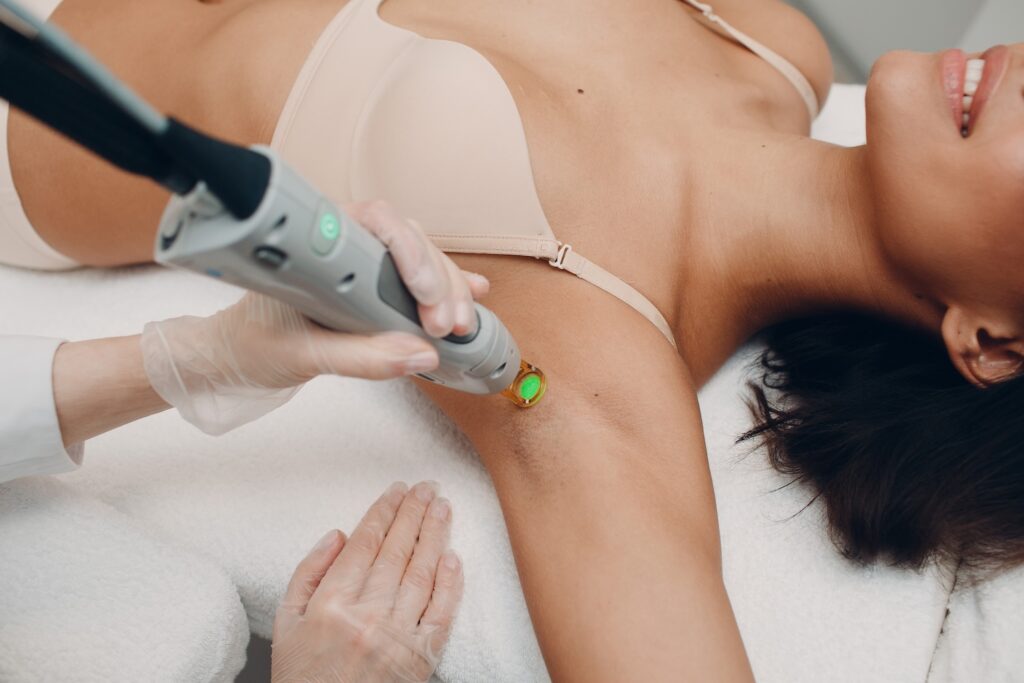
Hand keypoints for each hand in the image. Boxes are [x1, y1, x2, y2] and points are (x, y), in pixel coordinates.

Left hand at [140, 201, 488, 433]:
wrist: (232, 353)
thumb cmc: (254, 342)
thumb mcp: (304, 356)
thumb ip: (360, 357)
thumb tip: (423, 355)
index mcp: (319, 243)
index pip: (376, 222)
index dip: (410, 254)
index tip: (425, 296)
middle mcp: (345, 243)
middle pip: (409, 240)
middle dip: (439, 280)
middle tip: (447, 325)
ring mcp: (362, 263)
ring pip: (421, 258)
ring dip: (450, 289)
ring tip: (461, 326)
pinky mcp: (374, 285)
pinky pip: (417, 277)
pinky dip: (448, 286)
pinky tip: (474, 294)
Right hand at [271, 482, 462, 682]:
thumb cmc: (302, 676)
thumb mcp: (286, 624)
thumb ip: (308, 574)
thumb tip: (339, 535)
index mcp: (331, 604)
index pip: (365, 544)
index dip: (384, 512)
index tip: (397, 491)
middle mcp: (366, 616)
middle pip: (396, 551)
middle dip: (413, 513)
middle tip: (427, 487)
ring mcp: (397, 637)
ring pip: (421, 574)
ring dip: (435, 535)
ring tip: (443, 507)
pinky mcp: (421, 658)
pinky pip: (441, 613)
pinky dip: (450, 583)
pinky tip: (453, 556)